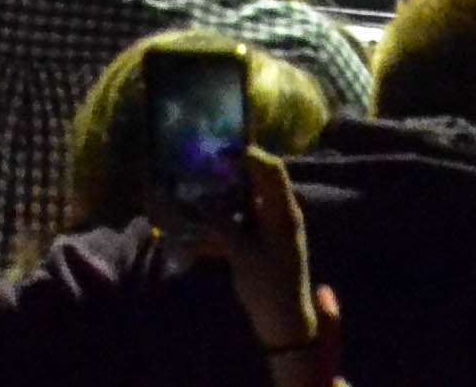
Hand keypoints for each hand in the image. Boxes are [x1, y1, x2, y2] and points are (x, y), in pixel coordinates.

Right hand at [177, 153, 331, 385]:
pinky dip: (219, 226)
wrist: (283, 324)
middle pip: (255, 182)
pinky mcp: (259, 242)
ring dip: (219, 200)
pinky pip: (238, 224)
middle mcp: (279, 213)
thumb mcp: (242, 254)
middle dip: (228, 173)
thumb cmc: (269, 287)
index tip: (219, 152)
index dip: (248, 155)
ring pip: (243, 202)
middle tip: (199, 167)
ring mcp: (269, 228)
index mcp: (283, 212)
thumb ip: (221, 223)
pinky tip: (192, 240)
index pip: (271, 170)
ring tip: (191, 196)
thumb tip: (201, 198)